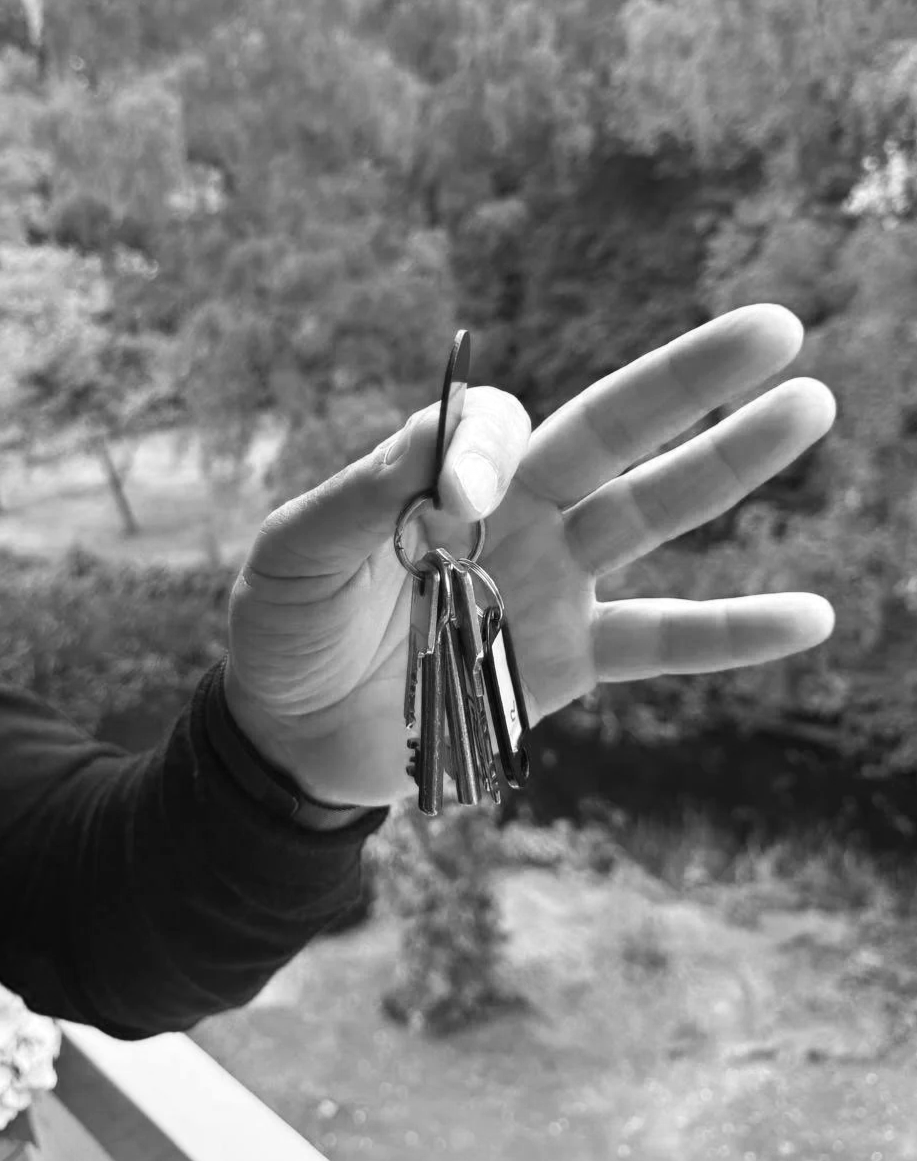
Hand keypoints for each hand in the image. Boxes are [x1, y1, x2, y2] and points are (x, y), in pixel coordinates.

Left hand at [224, 304, 834, 808]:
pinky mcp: (571, 662)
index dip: (493, 447)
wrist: (296, 739)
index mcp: (445, 482)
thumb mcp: (295, 556)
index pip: (508, 427)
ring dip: (729, 467)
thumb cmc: (283, 635)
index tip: (458, 508)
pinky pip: (662, 641)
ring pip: (652, 517)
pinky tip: (814, 615)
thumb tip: (445, 440)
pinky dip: (733, 633)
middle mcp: (516, 519)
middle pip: (613, 436)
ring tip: (809, 408)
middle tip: (778, 327)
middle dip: (688, 382)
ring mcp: (553, 587)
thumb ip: (362, 496)